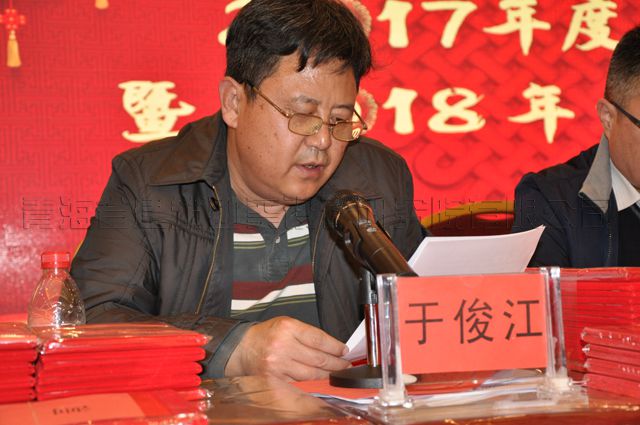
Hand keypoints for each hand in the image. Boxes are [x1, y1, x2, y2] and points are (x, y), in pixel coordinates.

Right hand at [224, 316, 350, 380]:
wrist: (242, 348)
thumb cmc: (266, 335)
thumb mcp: (286, 323)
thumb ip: (307, 334)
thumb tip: (332, 347)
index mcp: (288, 327)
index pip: (319, 339)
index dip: (335, 347)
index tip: (344, 351)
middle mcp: (283, 346)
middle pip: (318, 358)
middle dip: (336, 364)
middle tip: (346, 365)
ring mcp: (278, 365)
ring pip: (311, 374)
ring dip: (327, 375)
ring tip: (336, 374)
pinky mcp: (275, 380)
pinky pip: (299, 384)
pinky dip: (312, 383)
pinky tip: (320, 381)